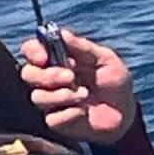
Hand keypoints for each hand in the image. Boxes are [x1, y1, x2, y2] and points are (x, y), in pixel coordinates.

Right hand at [17, 29, 137, 145]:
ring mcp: (51, 101)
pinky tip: (83, 112)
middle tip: (70, 77)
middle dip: (47, 75)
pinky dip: (69, 114)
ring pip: (37, 97)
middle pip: (28, 74)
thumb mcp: (105, 59)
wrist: (125, 114)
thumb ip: (83, 47)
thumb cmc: (115, 82)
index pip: (31, 50)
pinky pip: (52, 118)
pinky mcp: (57, 122)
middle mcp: (50, 79)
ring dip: (61, 95)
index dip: (33, 51)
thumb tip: (62, 33)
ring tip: (84, 95)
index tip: (43, 57)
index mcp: (58, 59)